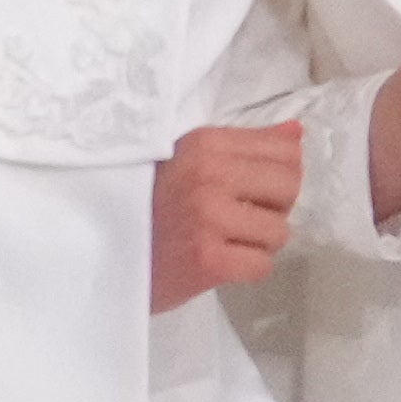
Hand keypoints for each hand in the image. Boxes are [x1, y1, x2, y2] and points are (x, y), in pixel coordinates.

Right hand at [150, 121, 301, 310]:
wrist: (102, 248)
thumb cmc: (150, 201)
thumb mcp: (192, 158)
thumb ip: (247, 145)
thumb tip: (297, 133)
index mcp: (207, 144)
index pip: (284, 152)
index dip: (279, 175)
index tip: (254, 189)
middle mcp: (210, 175)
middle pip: (289, 188)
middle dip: (275, 208)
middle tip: (243, 218)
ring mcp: (209, 218)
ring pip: (279, 232)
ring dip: (260, 243)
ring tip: (228, 241)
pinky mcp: (208, 260)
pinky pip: (262, 265)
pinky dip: (248, 268)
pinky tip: (222, 261)